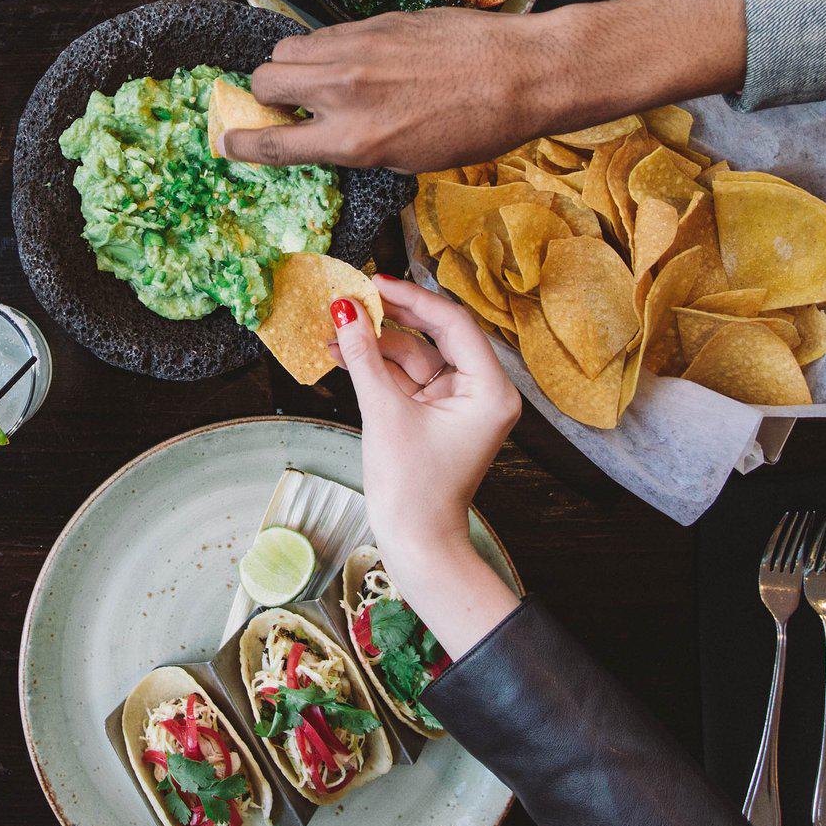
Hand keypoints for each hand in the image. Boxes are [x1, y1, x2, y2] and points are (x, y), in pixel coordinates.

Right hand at [220, 0, 749, 170]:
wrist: (522, 73)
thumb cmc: (478, 126)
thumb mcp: (410, 158)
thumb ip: (356, 144)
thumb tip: (324, 133)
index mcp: (355, 138)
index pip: (271, 141)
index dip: (240, 143)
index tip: (227, 141)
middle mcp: (347, 90)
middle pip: (265, 79)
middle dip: (267, 94)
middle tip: (287, 105)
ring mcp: (358, 48)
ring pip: (289, 47)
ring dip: (293, 66)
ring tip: (320, 80)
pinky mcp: (375, 20)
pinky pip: (328, 32)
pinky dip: (329, 48)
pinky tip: (359, 60)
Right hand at [333, 275, 521, 652]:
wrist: (415, 544)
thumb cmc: (412, 489)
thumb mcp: (384, 412)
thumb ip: (363, 357)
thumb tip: (344, 311)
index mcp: (490, 390)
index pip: (453, 324)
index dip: (411, 298)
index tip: (373, 282)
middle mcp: (481, 392)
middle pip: (434, 335)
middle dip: (390, 317)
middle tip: (352, 296)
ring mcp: (457, 403)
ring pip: (416, 355)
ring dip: (376, 343)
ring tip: (334, 327)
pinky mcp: (435, 415)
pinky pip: (407, 378)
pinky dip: (378, 366)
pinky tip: (343, 351)